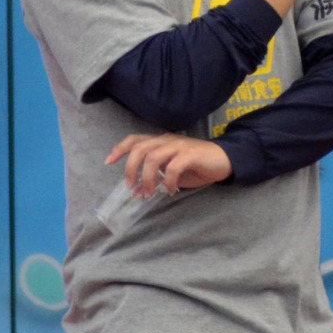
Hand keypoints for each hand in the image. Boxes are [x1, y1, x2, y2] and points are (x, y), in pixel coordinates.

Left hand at [105, 134, 232, 197]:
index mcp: (160, 141)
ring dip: (147, 177)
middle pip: (140, 148)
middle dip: (130, 168)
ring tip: (150, 192)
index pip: (135, 139)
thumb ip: (156, 178)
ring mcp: (179, 146)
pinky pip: (173, 167)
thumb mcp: (172, 173)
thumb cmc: (196, 166)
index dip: (120, 149)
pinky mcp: (191, 154)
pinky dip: (168, 181)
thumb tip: (138, 192)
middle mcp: (167, 140)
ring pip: (153, 156)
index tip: (108, 162)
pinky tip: (171, 191)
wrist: (223, 160)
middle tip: (131, 186)